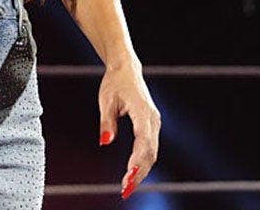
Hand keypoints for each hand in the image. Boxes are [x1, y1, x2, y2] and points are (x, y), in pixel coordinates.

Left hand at [97, 62, 160, 199]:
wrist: (126, 69)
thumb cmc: (114, 83)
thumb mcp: (105, 101)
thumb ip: (106, 122)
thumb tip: (105, 142)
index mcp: (142, 112)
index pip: (143, 141)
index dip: (137, 161)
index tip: (129, 176)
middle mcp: (152, 119)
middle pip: (150, 152)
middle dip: (139, 172)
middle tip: (125, 189)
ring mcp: (154, 123)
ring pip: (151, 152)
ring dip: (141, 170)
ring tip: (127, 186)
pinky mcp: (151, 126)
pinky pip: (149, 148)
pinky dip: (142, 162)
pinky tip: (132, 174)